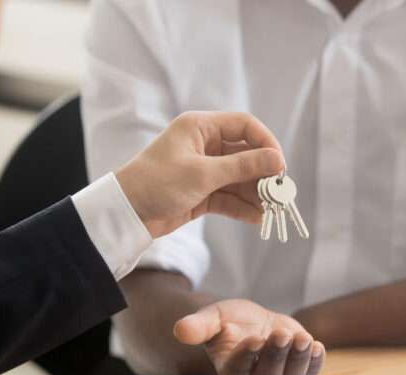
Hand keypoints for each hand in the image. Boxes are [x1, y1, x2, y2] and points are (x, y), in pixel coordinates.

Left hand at [115, 111, 285, 237]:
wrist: (125, 213)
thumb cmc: (157, 183)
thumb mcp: (203, 173)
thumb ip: (243, 166)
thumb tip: (278, 160)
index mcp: (201, 128)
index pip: (245, 126)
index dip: (266, 143)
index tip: (280, 165)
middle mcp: (204, 145)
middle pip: (246, 154)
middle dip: (263, 174)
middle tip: (280, 193)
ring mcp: (204, 170)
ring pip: (240, 178)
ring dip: (256, 193)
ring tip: (272, 210)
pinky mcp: (202, 193)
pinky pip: (229, 197)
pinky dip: (243, 207)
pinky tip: (257, 218)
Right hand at [173, 299, 324, 374]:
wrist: (251, 323)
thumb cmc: (229, 321)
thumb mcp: (213, 317)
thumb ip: (198, 326)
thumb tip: (180, 330)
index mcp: (229, 369)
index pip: (237, 370)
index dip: (247, 356)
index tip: (255, 338)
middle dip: (276, 355)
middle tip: (281, 334)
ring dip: (299, 359)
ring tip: (304, 339)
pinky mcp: (297, 369)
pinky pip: (309, 372)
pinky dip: (315, 363)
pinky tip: (317, 346)